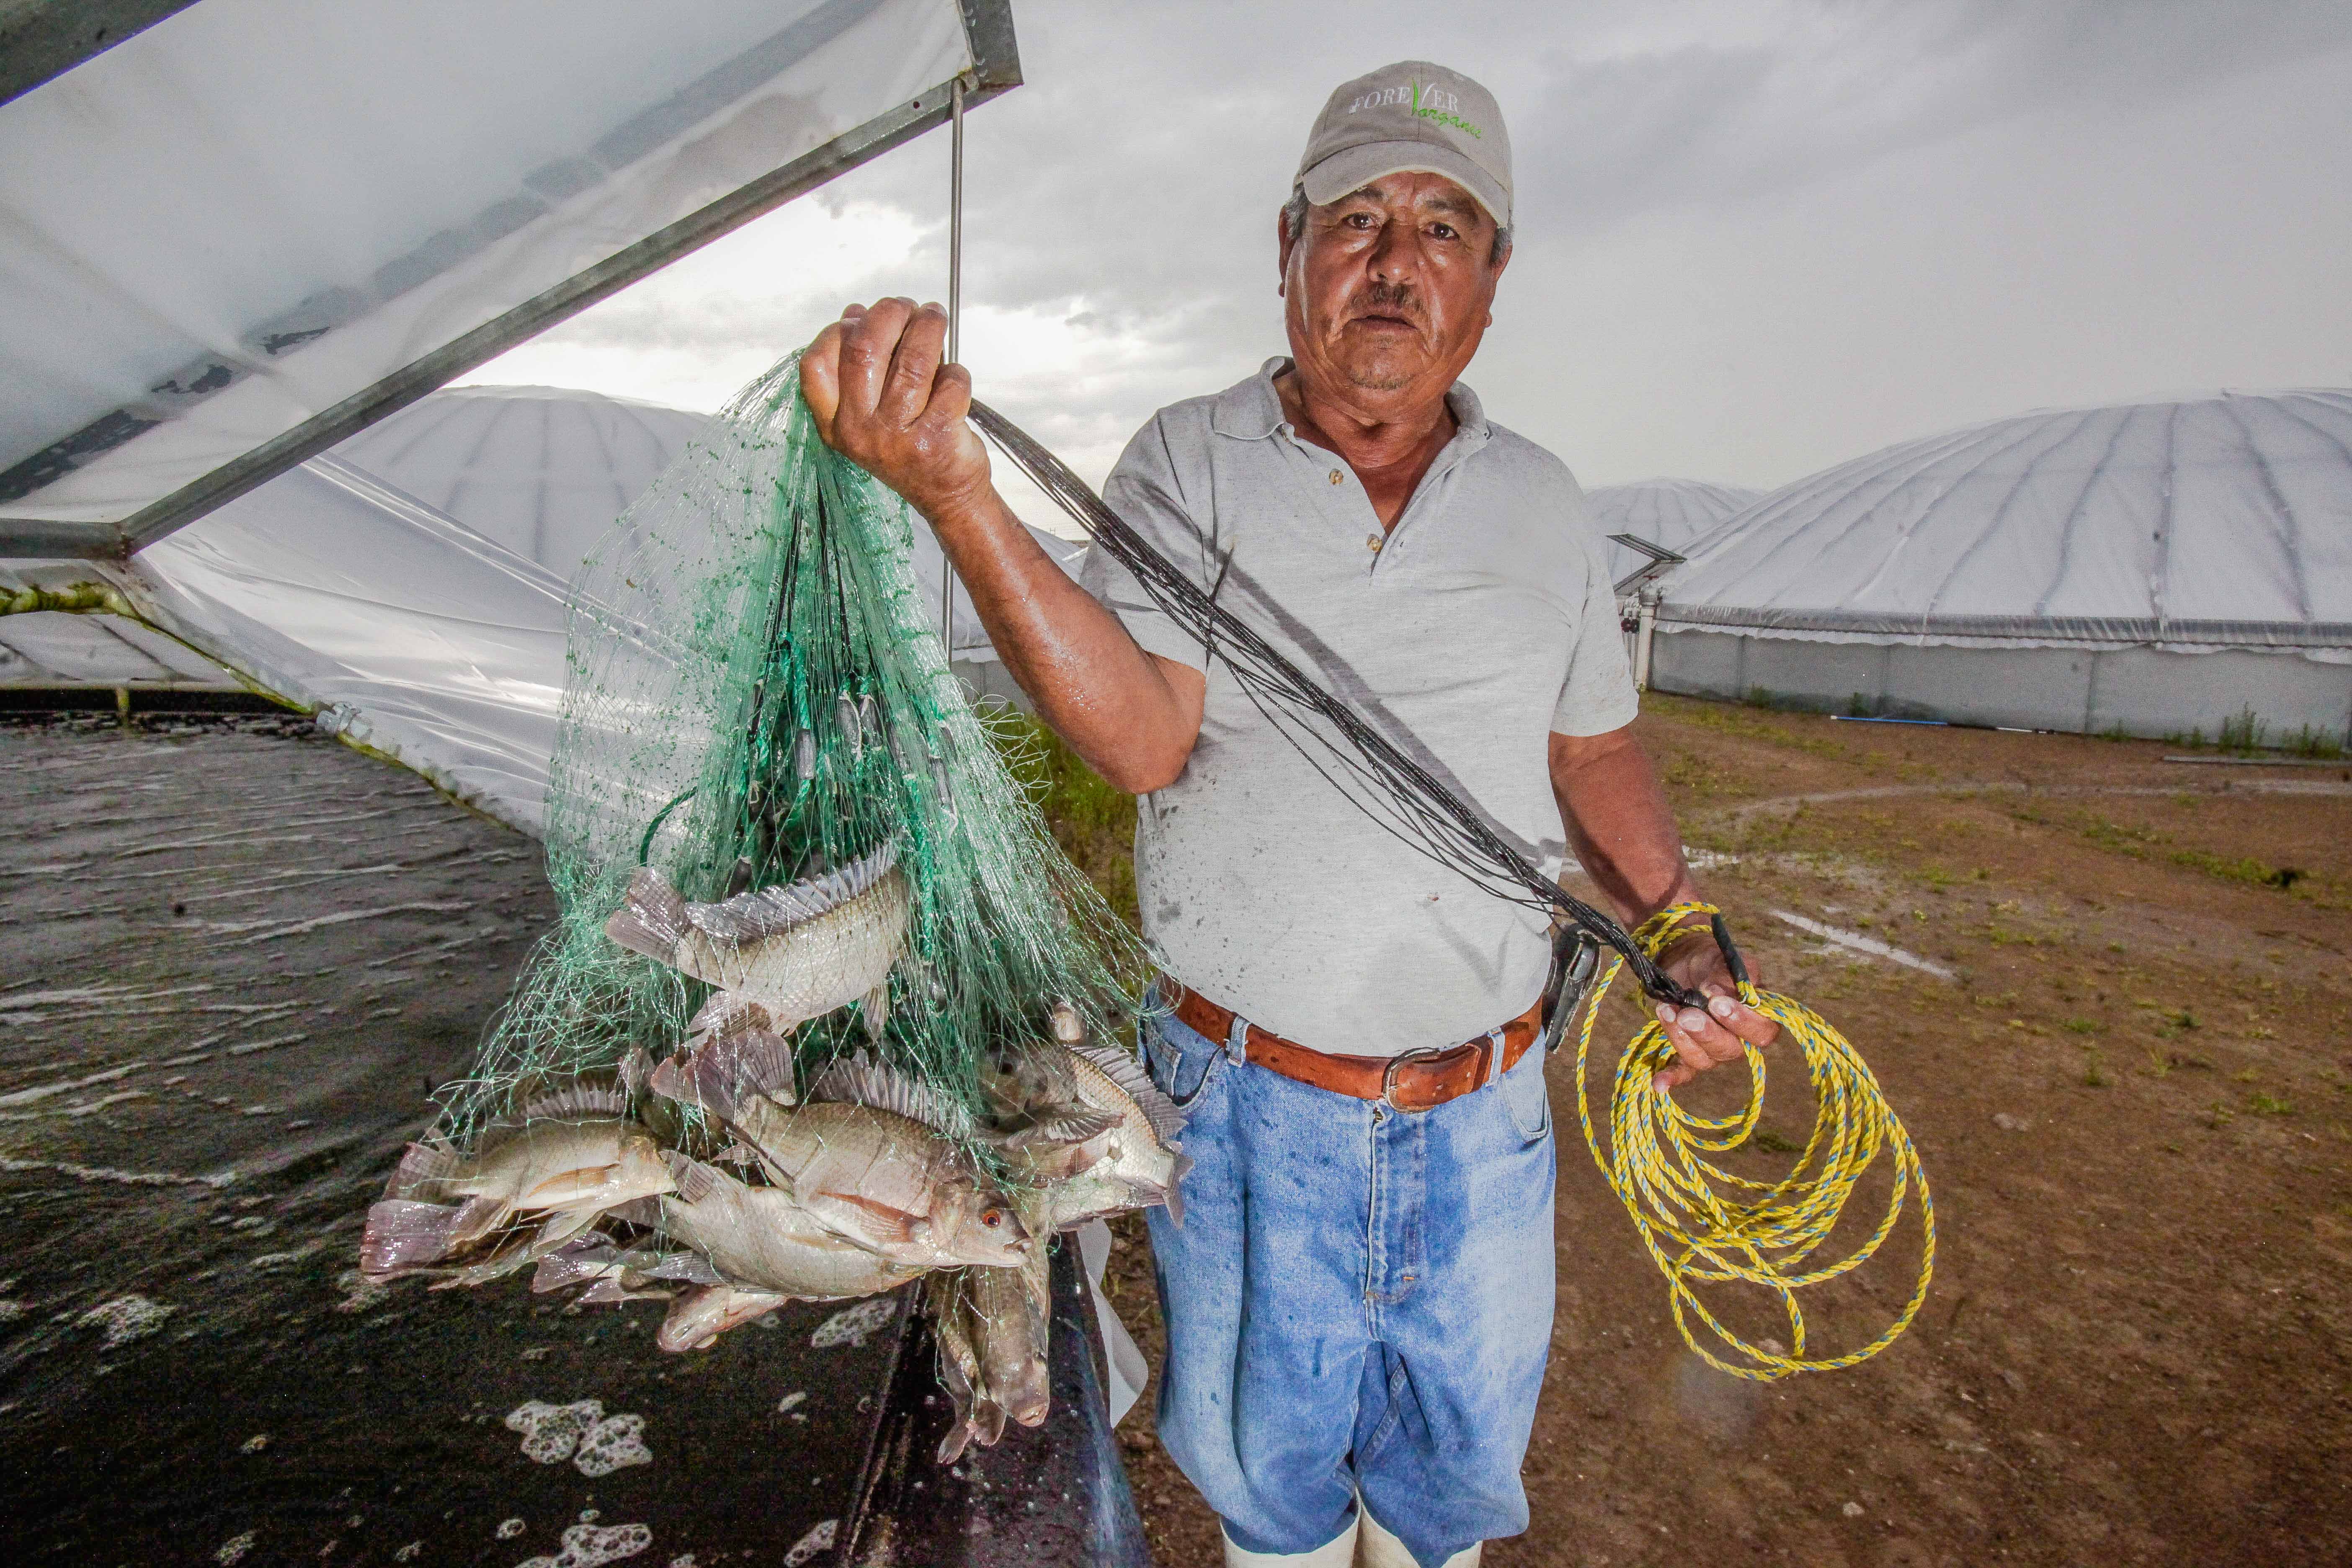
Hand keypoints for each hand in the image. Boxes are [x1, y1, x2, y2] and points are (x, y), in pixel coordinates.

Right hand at [799, 298, 990, 520]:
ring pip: (911, 360)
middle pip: (863, 349)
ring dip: (928, 327)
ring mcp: (896, 437)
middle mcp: (859, 431)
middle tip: (908, 307)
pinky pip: (949, 382)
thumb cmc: (907, 446)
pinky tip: (953, 377)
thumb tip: (855, 314)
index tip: (860, 317)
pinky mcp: (936, 439)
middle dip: (888, 314)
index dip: (837, 331)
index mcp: (835, 423)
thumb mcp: (868, 414)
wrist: (946, 497)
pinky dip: (956, 370)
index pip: (815, 365)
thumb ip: (858, 367)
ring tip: (934, 317)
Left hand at [1647, 927, 1779, 1090]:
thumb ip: (1727, 973)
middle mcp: (1738, 1040)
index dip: (1742, 1021)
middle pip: (1731, 1050)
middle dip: (1707, 1033)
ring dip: (1682, 1038)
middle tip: (1687, 1013)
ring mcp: (1712, 1049)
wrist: (1684, 962)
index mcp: (1758, 1016)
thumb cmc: (1711, 961)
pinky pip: (1683, 1071)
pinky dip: (1671, 1078)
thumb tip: (1715, 992)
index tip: (1716, 1002)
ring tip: (1666, 1010)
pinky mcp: (1688, 1052)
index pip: (1762, 1032)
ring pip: (1703, 1059)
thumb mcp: (1722, 959)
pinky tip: (1659, 1084)